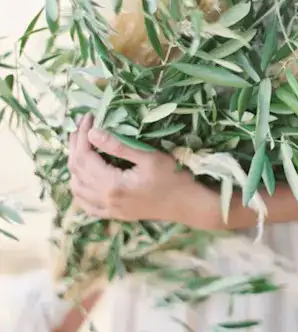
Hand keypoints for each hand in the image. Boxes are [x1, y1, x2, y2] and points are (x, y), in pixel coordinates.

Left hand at [68, 114, 200, 222]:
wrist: (188, 204)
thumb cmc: (173, 178)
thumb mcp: (149, 157)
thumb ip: (119, 146)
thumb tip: (92, 132)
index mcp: (113, 185)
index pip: (85, 156)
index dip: (82, 134)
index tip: (88, 117)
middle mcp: (106, 199)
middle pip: (77, 170)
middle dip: (76, 145)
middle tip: (82, 125)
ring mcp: (109, 209)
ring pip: (77, 187)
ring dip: (74, 166)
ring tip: (80, 145)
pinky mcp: (115, 214)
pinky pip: (86, 204)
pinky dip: (79, 189)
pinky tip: (81, 177)